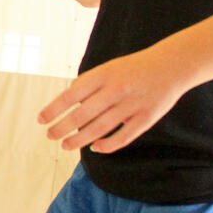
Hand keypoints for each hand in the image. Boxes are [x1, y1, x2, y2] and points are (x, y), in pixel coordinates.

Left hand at [38, 47, 186, 153]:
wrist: (172, 64)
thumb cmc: (134, 68)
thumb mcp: (109, 68)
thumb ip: (89, 84)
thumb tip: (65, 102)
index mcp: (104, 74)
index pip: (71, 95)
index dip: (53, 109)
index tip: (40, 119)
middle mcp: (116, 89)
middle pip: (81, 115)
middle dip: (61, 128)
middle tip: (50, 136)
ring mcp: (132, 104)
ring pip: (99, 128)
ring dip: (79, 139)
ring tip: (65, 145)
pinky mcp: (146, 118)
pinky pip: (122, 137)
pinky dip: (106, 145)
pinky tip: (94, 148)